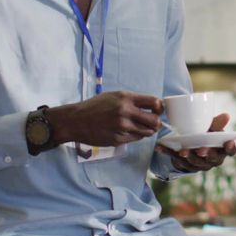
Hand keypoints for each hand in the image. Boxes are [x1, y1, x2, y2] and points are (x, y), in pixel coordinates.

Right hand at [45, 91, 162, 147]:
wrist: (76, 120)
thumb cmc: (95, 106)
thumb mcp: (114, 96)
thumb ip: (132, 100)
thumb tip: (152, 106)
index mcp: (125, 98)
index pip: (154, 102)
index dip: (159, 107)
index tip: (158, 110)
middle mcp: (125, 112)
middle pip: (154, 121)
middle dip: (157, 122)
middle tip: (153, 122)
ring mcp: (122, 127)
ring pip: (147, 132)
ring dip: (147, 130)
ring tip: (140, 127)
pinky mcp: (118, 139)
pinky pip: (136, 139)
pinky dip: (136, 136)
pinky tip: (128, 131)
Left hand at [157, 113, 235, 172]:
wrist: (193, 143)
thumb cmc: (206, 133)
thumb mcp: (211, 127)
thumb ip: (216, 123)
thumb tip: (226, 116)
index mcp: (223, 149)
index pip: (231, 151)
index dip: (230, 148)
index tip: (228, 143)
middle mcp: (214, 159)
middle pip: (212, 159)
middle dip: (206, 154)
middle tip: (200, 150)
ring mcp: (201, 165)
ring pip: (196, 163)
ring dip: (189, 156)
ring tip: (182, 151)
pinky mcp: (187, 166)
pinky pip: (177, 160)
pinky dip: (169, 153)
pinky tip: (160, 147)